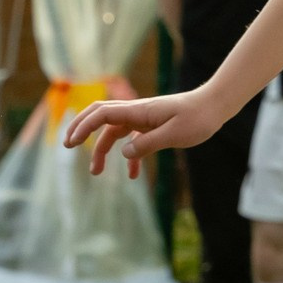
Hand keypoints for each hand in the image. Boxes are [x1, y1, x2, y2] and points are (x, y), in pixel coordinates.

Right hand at [63, 87, 219, 176]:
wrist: (215, 106)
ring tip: (96, 172)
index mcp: (139, 111)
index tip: (71, 142)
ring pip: (115, 131)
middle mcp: (137, 112)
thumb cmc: (198, 118)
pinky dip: (129, 156)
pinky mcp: (152, 126)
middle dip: (82, 129)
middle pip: (100, 116)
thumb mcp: (174, 135)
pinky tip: (133, 176)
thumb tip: (123, 154)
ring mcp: (143, 119)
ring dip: (103, 149)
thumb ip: (148, 144)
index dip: (83, 126)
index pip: (102, 114)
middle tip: (67, 145)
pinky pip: (133, 139)